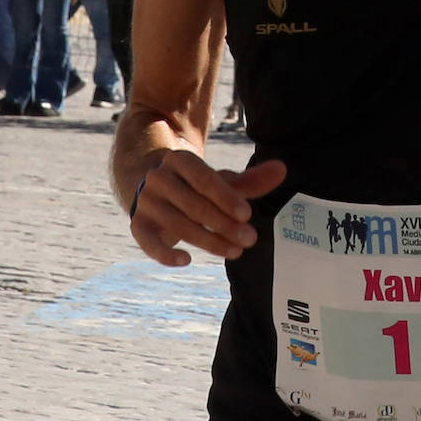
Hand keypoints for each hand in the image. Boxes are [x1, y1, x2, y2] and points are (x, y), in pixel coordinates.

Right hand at [130, 151, 287, 267]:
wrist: (155, 187)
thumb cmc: (197, 185)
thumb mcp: (221, 181)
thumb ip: (251, 180)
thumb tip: (282, 169)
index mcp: (180, 160)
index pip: (204, 179)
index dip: (226, 197)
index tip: (247, 214)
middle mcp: (159, 178)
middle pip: (194, 205)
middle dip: (224, 224)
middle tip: (250, 239)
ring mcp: (146, 202)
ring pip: (178, 225)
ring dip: (209, 241)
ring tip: (236, 251)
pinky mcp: (138, 225)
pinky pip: (148, 243)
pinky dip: (165, 253)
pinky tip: (186, 260)